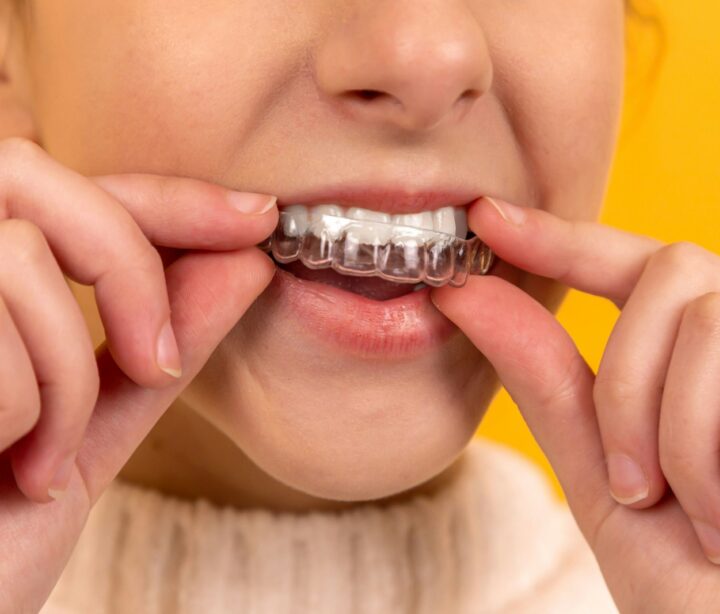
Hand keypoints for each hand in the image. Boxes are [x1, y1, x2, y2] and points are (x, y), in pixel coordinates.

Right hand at [0, 138, 277, 610]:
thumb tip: (245, 263)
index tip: (256, 218)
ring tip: (42, 457)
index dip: (173, 197)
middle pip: (41, 183)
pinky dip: (24, 415)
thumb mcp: (97, 422)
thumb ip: (164, 341)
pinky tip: (5, 466)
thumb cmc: (0, 525)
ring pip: (20, 261)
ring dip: (65, 378)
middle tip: (150, 360)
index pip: (82, 192)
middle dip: (127, 270)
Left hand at [431, 196, 719, 612]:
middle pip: (674, 275)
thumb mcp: (606, 480)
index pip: (639, 266)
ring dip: (683, 445)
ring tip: (716, 525)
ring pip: (715, 326)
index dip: (563, 239)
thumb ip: (549, 384)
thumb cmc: (706, 588)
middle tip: (639, 488)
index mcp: (715, 359)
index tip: (487, 219)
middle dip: (627, 386)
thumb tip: (468, 294)